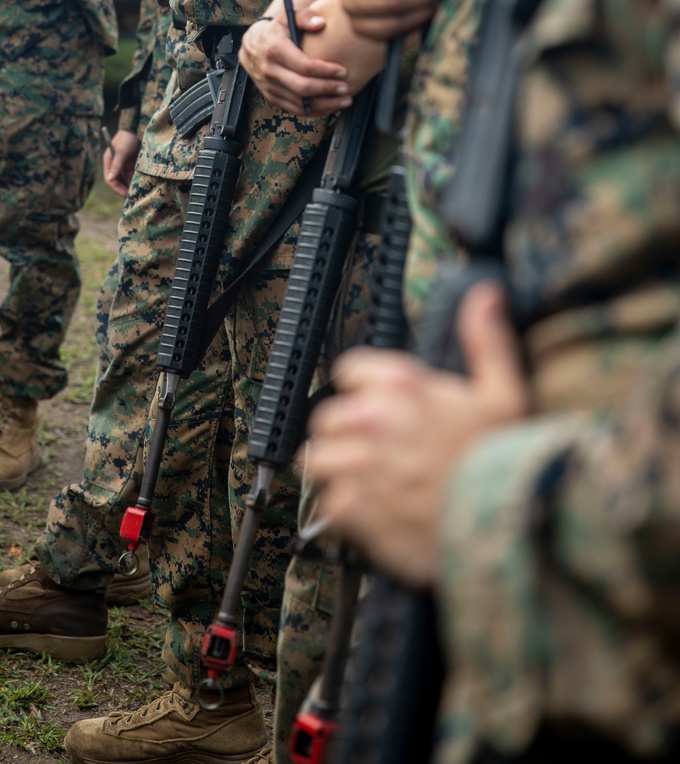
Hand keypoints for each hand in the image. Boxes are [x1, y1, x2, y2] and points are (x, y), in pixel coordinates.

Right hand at [104, 129, 139, 196]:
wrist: (137, 128)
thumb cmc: (127, 138)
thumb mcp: (121, 152)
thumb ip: (116, 166)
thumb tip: (109, 179)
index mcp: (109, 162)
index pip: (110, 180)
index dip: (117, 189)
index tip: (125, 195)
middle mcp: (115, 164)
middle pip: (117, 181)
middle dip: (123, 189)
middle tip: (133, 197)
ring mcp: (123, 164)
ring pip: (125, 180)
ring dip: (130, 186)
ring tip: (138, 193)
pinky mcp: (132, 163)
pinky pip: (133, 175)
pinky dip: (135, 180)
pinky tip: (142, 185)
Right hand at [239, 8, 350, 116]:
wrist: (251, 45)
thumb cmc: (275, 31)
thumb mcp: (287, 17)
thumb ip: (305, 16)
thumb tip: (321, 23)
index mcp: (275, 49)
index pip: (304, 66)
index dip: (326, 71)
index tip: (343, 71)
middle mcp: (269, 70)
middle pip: (303, 87)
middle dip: (328, 90)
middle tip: (345, 88)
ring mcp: (269, 86)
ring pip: (299, 103)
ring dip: (325, 104)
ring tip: (344, 100)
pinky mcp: (271, 96)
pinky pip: (294, 109)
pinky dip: (313, 111)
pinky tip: (329, 107)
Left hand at [307, 283, 528, 585]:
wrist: (506, 528)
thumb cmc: (504, 461)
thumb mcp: (505, 391)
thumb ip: (486, 339)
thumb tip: (485, 294)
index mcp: (401, 384)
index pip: (348, 371)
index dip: (363, 392)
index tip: (380, 409)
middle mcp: (371, 417)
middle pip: (328, 417)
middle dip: (346, 433)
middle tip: (376, 453)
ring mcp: (357, 463)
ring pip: (317, 458)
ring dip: (336, 471)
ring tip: (365, 484)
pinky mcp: (351, 506)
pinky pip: (327, 502)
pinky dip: (345, 511)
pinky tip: (372, 513)